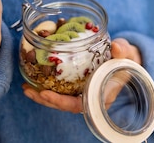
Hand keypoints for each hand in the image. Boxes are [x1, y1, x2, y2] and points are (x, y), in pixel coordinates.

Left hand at [23, 38, 142, 112]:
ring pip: (59, 99)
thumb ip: (123, 50)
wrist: (126, 59)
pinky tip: (33, 78)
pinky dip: (46, 85)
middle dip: (45, 100)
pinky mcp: (76, 86)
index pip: (78, 105)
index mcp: (101, 96)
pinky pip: (59, 90)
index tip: (46, 93)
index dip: (61, 102)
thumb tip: (117, 47)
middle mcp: (89, 98)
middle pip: (63, 105)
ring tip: (26, 87)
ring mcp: (81, 92)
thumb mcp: (128, 54)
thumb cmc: (127, 59)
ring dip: (41, 95)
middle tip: (29, 90)